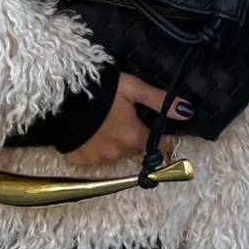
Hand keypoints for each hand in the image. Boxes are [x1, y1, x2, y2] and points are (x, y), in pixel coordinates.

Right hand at [63, 70, 192, 166]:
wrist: (60, 95)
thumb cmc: (101, 89)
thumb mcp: (133, 88)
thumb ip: (160, 101)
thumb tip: (188, 112)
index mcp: (134, 137)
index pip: (159, 147)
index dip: (163, 140)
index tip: (162, 133)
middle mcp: (117, 153)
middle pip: (135, 149)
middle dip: (134, 137)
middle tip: (125, 117)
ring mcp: (97, 159)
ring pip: (114, 153)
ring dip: (114, 142)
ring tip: (104, 123)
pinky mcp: (78, 160)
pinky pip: (93, 157)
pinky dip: (93, 147)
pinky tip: (88, 132)